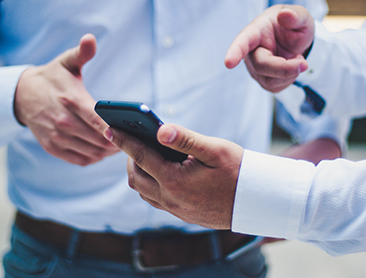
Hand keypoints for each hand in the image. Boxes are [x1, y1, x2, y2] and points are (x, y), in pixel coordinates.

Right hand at [14, 34, 119, 165]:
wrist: (22, 95)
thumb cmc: (52, 78)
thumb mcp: (66, 62)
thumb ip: (81, 53)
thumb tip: (90, 39)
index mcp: (71, 100)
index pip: (99, 120)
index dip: (116, 129)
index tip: (131, 132)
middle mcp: (63, 121)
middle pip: (99, 140)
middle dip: (119, 142)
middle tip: (133, 140)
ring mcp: (57, 137)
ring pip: (92, 152)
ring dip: (109, 152)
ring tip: (122, 146)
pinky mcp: (53, 147)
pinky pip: (81, 160)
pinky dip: (95, 158)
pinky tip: (104, 151)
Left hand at [104, 124, 243, 228]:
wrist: (255, 200)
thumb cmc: (238, 171)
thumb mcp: (214, 149)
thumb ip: (185, 139)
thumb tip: (160, 129)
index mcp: (175, 180)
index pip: (141, 156)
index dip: (123, 141)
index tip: (109, 128)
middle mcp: (171, 198)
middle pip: (136, 177)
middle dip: (129, 157)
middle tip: (132, 140)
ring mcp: (175, 209)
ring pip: (143, 190)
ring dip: (138, 172)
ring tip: (144, 154)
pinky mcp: (181, 214)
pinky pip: (154, 199)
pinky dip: (149, 184)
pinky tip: (159, 172)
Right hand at [225, 5, 314, 91]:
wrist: (296, 42)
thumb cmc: (294, 27)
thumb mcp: (301, 17)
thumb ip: (295, 16)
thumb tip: (285, 15)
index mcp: (256, 32)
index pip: (243, 42)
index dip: (235, 52)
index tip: (229, 63)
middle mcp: (250, 52)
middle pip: (262, 66)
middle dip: (285, 68)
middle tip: (304, 64)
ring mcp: (255, 69)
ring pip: (270, 80)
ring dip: (290, 73)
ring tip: (297, 58)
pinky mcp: (262, 81)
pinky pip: (275, 87)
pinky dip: (289, 79)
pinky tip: (291, 67)